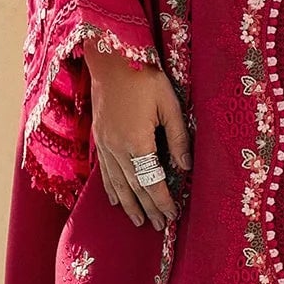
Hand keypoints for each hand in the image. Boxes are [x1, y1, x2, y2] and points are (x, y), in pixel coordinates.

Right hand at [85, 43, 190, 230]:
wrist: (112, 58)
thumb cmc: (144, 78)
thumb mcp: (169, 104)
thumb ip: (178, 137)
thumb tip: (185, 167)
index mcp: (136, 142)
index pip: (151, 181)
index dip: (162, 201)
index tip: (173, 215)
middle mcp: (116, 148)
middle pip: (133, 187)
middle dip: (147, 208)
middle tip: (159, 225)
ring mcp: (104, 144)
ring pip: (116, 183)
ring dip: (128, 204)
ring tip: (138, 221)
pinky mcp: (98, 138)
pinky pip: (104, 171)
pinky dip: (110, 188)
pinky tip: (116, 199)